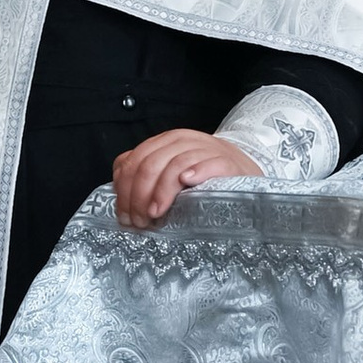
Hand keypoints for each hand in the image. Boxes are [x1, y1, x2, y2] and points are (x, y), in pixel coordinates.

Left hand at [112, 131, 264, 225]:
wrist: (243, 166)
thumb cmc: (202, 175)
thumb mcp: (169, 169)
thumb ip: (145, 174)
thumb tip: (120, 192)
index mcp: (164, 142)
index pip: (133, 161)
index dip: (124, 190)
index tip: (125, 216)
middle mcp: (182, 141)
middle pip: (149, 165)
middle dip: (138, 197)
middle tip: (140, 221)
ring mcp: (204, 149)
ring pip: (174, 165)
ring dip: (161, 193)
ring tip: (155, 213)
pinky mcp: (225, 161)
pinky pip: (208, 164)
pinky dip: (196, 173)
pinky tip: (187, 183)